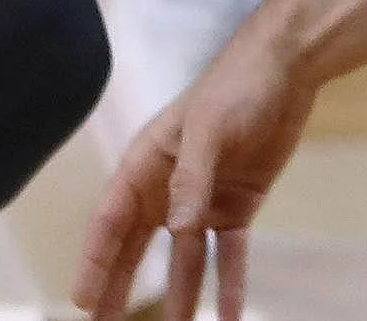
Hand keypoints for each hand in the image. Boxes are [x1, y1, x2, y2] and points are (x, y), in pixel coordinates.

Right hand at [75, 29, 315, 320]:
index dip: (94, 261)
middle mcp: (166, 187)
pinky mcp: (236, 205)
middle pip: (137, 248)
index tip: (81, 301)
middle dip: (121, 288)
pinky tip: (230, 315)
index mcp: (145, 164)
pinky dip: (230, 283)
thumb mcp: (209, 129)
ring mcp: (201, 199)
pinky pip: (228, 253)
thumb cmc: (235, 87)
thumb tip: (178, 229)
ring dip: (180, 294)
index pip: (110, 221)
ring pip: (183, 258)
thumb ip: (192, 179)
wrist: (285, 69)